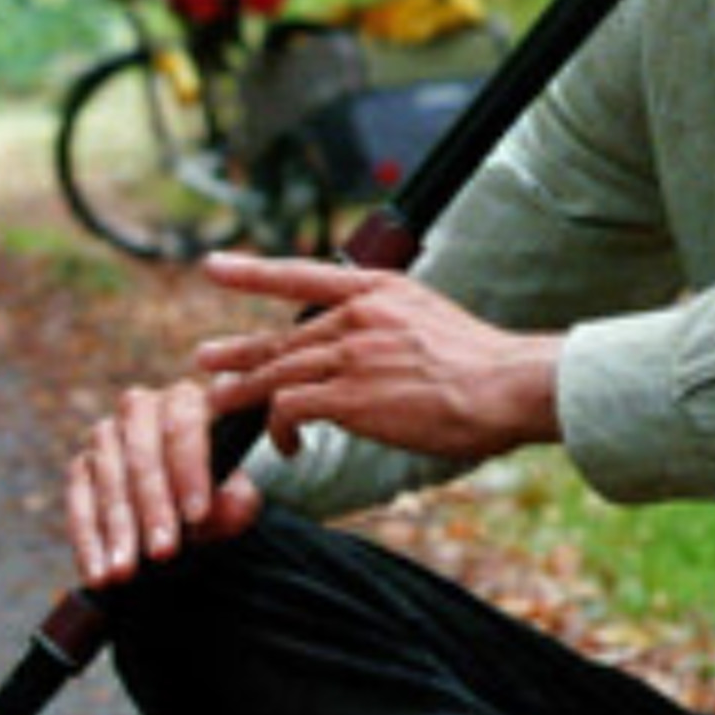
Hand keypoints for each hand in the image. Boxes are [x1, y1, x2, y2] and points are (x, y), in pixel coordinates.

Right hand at [68, 374, 269, 583]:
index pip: (184, 424)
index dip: (189, 469)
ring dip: (116, 527)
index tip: (197, 515)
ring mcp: (106, 435)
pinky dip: (86, 539)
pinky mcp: (81, 465)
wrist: (187, 503)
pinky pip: (77, 500)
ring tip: (125, 572)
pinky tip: (97, 572)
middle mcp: (140, 408)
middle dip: (151, 505)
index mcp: (186, 401)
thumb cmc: (216, 493)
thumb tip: (228, 507)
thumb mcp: (237, 498)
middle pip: (140, 450)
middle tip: (163, 552)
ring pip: (106, 475)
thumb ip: (237, 501)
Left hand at [190, 251, 561, 464]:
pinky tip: (288, 446)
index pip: (301, 275)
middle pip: (281, 338)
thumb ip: (387, 322)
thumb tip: (359, 341)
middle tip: (204, 361)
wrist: (510, 385)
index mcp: (377, 290)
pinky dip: (279, 429)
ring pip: (275, 373)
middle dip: (239, 354)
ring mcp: (350, 354)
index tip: (214, 268)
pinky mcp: (349, 396)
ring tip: (218, 406)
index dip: (253, 272)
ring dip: (244, 393)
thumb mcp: (429, 316)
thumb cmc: (482, 364)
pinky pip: (289, 408)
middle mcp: (357, 316)